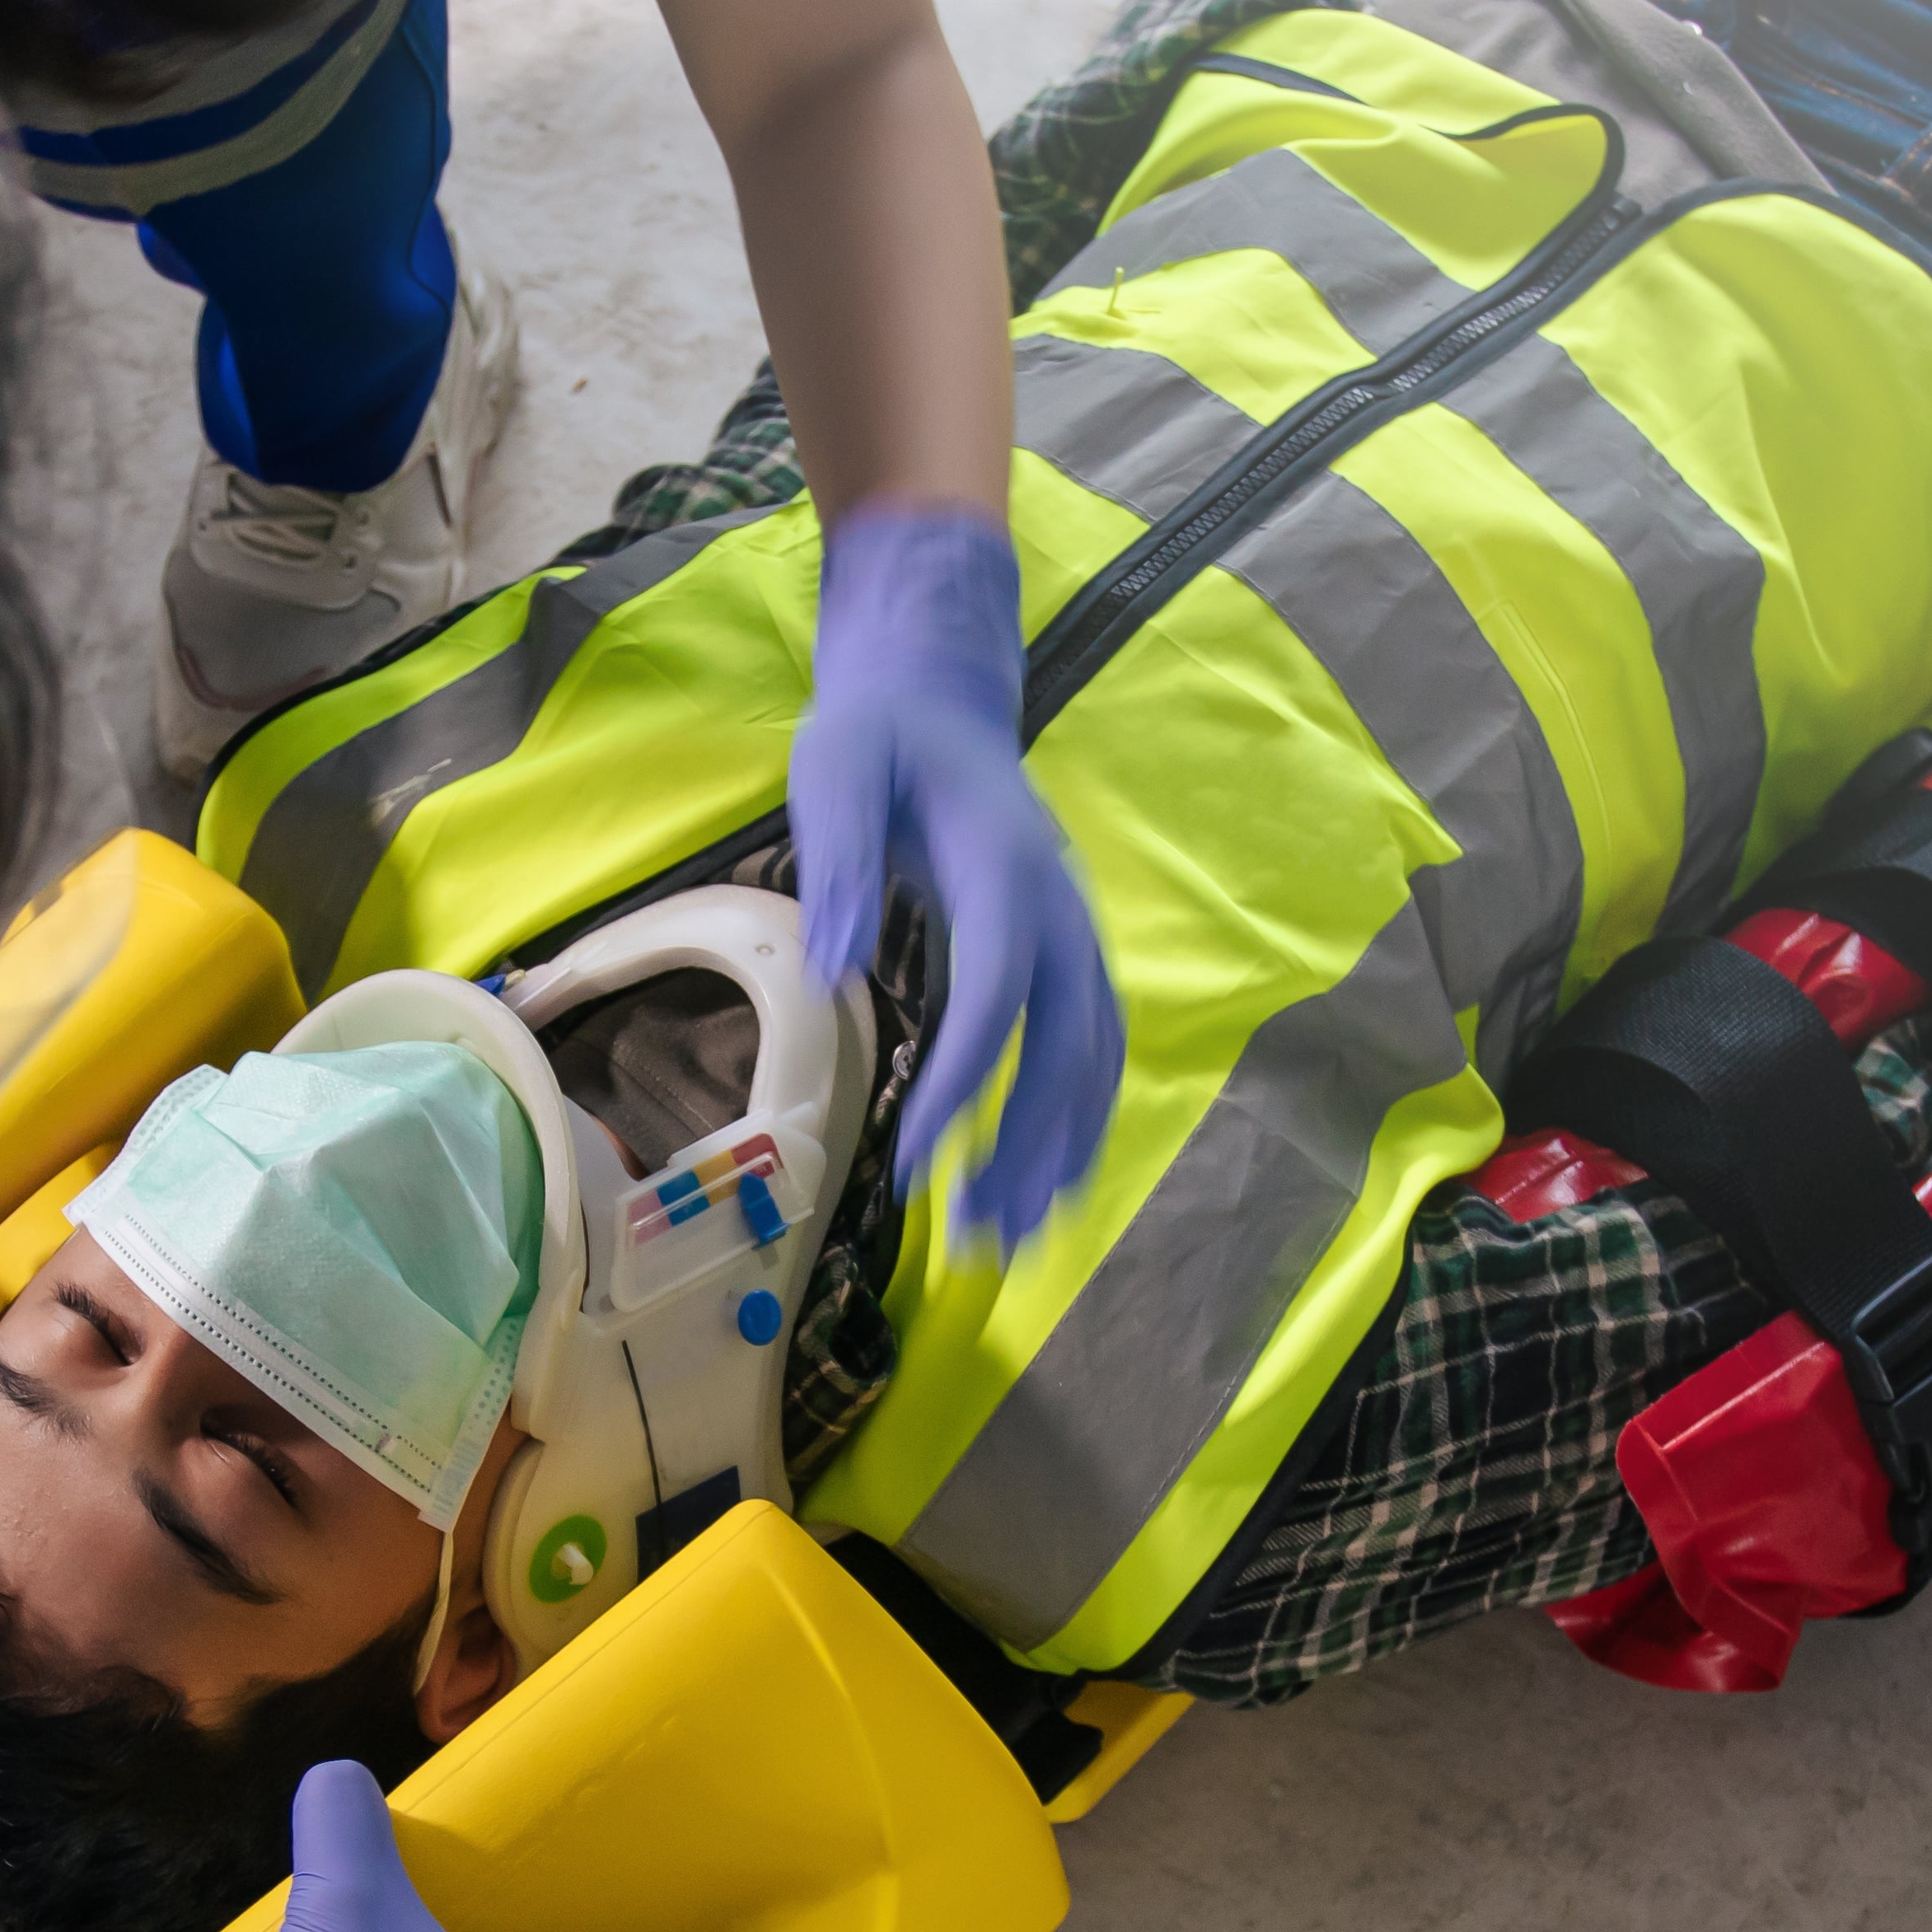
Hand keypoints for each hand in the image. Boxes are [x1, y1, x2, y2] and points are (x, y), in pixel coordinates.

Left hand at [790, 501, 1122, 1248]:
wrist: (938, 694)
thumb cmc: (875, 735)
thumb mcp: (833, 768)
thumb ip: (838, 859)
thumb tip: (837, 967)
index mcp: (1004, 861)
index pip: (999, 991)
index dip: (967, 1080)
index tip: (918, 1158)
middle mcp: (1059, 902)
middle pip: (1071, 1041)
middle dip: (1032, 1143)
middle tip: (977, 1232)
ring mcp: (1076, 928)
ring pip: (1097, 1055)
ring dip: (1065, 1149)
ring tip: (1013, 1236)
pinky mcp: (1069, 951)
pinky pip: (1095, 1047)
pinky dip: (1078, 1121)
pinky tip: (1044, 1184)